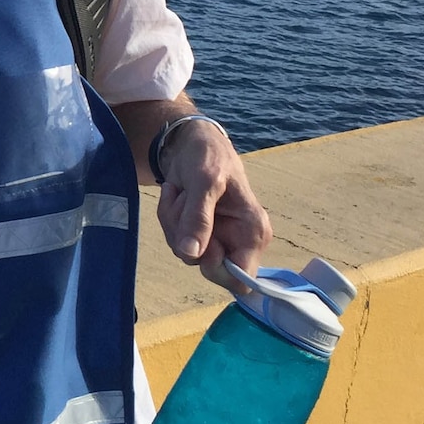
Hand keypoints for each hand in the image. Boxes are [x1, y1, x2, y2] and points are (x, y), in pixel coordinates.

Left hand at [156, 121, 272, 290]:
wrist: (192, 143)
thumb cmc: (208, 156)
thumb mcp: (204, 181)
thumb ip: (199, 217)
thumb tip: (192, 254)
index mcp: (253, 232)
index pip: (242, 280)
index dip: (218, 270)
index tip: (203, 248)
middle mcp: (238, 240)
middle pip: (206, 268)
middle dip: (186, 237)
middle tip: (184, 204)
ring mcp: (216, 238)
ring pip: (186, 253)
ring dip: (173, 223)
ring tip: (181, 193)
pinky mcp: (198, 233)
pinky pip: (176, 241)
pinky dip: (169, 218)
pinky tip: (177, 195)